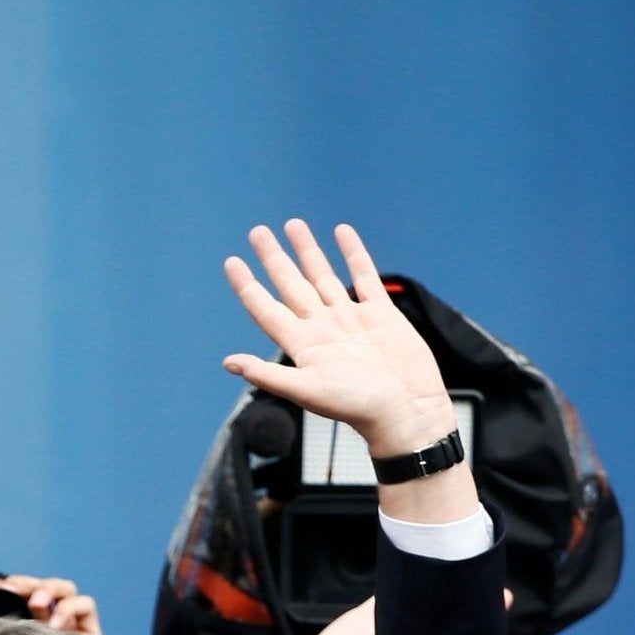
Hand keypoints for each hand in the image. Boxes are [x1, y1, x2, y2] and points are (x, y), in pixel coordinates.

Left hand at [0, 574, 103, 634]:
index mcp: (27, 625)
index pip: (16, 595)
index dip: (2, 586)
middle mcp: (49, 622)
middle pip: (41, 587)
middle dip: (26, 583)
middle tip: (11, 588)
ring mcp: (70, 625)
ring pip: (64, 588)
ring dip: (48, 589)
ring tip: (35, 602)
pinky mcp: (90, 632)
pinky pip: (85, 604)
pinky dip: (69, 608)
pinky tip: (55, 625)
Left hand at [222, 220, 455, 457]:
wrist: (405, 409)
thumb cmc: (357, 406)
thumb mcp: (307, 390)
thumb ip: (267, 375)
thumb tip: (228, 363)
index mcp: (301, 345)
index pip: (266, 308)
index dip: (248, 285)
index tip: (232, 262)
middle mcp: (321, 328)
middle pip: (291, 284)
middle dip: (273, 258)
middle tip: (257, 232)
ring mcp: (350, 319)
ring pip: (322, 275)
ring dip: (307, 251)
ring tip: (293, 225)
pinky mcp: (380, 314)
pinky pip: (363, 276)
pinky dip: (353, 253)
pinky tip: (341, 233)